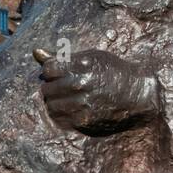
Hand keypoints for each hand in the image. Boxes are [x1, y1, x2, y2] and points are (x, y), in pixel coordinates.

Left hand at [35, 48, 161, 134]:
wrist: (137, 95)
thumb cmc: (112, 72)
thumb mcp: (91, 58)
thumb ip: (61, 57)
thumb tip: (35, 52)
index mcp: (82, 65)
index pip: (48, 69)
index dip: (51, 71)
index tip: (59, 74)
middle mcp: (81, 84)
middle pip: (47, 88)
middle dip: (52, 88)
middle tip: (62, 88)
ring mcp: (82, 103)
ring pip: (51, 105)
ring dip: (55, 102)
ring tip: (66, 99)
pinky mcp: (84, 120)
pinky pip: (59, 118)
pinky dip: (61, 114)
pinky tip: (71, 109)